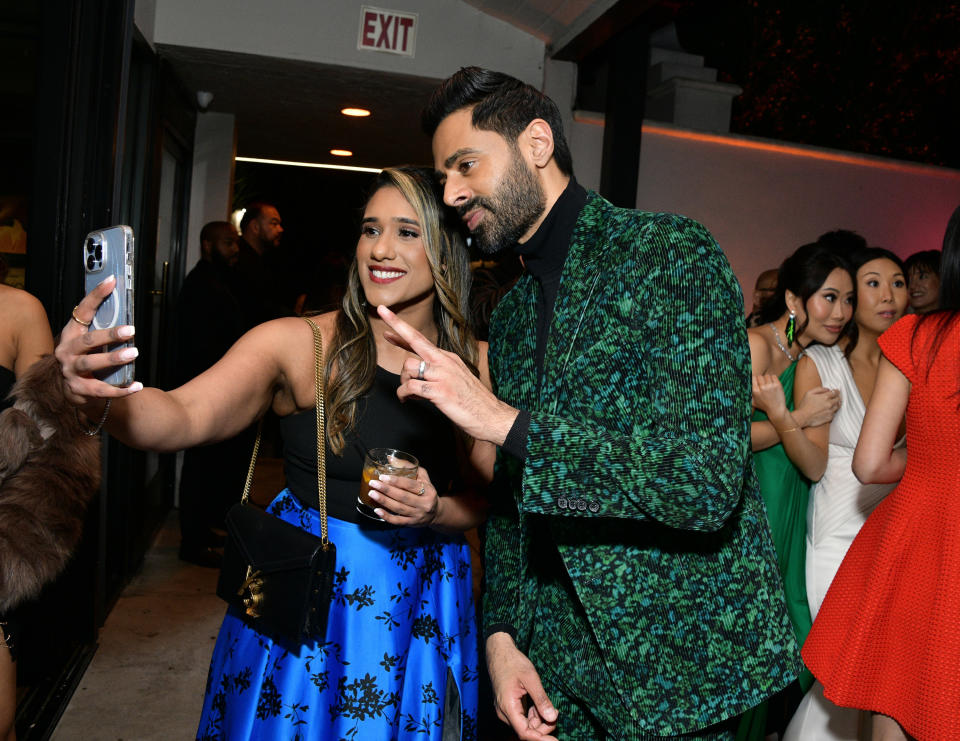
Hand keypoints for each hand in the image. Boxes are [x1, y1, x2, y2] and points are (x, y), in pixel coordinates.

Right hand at [54, 275, 142, 406]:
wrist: (73, 390)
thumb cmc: (86, 358)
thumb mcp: (90, 342)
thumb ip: (102, 329)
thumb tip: (126, 310)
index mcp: (71, 333)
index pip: (83, 311)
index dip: (96, 296)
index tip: (111, 282)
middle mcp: (67, 351)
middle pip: (87, 341)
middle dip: (109, 335)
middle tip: (130, 330)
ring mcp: (70, 371)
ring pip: (91, 363)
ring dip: (113, 358)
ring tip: (133, 353)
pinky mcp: (78, 390)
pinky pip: (101, 390)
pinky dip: (120, 388)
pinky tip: (137, 385)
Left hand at [366, 466, 438, 526]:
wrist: (436, 513)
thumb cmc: (427, 493)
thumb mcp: (424, 478)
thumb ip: (410, 467)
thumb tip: (391, 459)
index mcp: (428, 491)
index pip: (410, 485)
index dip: (396, 481)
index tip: (383, 477)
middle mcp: (424, 504)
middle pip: (403, 497)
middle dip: (386, 490)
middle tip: (373, 483)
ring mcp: (417, 515)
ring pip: (398, 508)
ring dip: (384, 501)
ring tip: (372, 493)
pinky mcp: (411, 523)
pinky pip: (397, 521)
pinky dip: (386, 516)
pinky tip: (377, 510)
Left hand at [376, 305, 516, 444]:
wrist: (491, 416)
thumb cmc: (473, 402)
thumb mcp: (456, 379)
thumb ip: (435, 373)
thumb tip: (415, 374)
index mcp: (448, 358)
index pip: (421, 340)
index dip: (401, 329)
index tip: (387, 316)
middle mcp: (445, 362)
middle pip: (416, 340)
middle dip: (397, 326)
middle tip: (381, 314)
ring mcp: (442, 375)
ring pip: (409, 367)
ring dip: (403, 381)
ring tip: (410, 394)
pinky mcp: (439, 391)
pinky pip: (410, 387)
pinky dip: (404, 395)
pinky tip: (407, 400)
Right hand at [486, 633, 558, 739]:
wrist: (499, 652)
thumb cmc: (513, 662)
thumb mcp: (531, 678)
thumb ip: (541, 699)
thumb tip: (552, 717)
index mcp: (508, 707)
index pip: (525, 733)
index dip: (541, 739)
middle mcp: (504, 712)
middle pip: (526, 730)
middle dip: (543, 727)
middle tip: (556, 713)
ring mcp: (505, 710)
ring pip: (525, 724)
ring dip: (539, 720)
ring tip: (549, 706)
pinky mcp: (508, 706)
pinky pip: (522, 717)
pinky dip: (534, 714)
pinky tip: (540, 705)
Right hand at [751, 374, 786, 416]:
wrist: (776, 410)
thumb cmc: (764, 406)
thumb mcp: (753, 402)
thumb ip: (747, 395)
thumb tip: (740, 388)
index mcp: (755, 391)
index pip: (753, 377)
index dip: (754, 379)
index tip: (756, 381)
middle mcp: (762, 388)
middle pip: (759, 376)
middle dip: (761, 379)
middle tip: (763, 384)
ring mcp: (770, 386)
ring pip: (767, 375)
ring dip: (767, 379)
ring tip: (768, 384)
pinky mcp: (778, 385)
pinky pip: (774, 376)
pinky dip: (773, 378)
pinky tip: (773, 384)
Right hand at [796, 386, 841, 427]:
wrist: (803, 417)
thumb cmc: (804, 405)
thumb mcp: (809, 393)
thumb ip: (819, 389)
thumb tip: (827, 389)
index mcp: (825, 397)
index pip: (835, 392)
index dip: (836, 391)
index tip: (836, 391)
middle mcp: (830, 404)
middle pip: (838, 399)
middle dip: (837, 397)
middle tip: (835, 397)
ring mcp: (830, 411)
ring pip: (837, 406)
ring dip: (836, 404)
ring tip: (833, 403)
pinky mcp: (829, 418)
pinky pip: (834, 413)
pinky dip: (833, 411)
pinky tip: (829, 410)